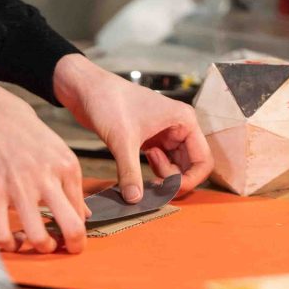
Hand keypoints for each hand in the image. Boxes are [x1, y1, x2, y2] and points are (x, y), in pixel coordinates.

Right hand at [0, 59, 87, 252]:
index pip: (82, 212)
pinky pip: (3, 233)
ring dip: (43, 248)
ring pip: (40, 238)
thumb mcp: (58, 151)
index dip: (79, 229)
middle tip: (67, 249)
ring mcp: (20, 187)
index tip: (71, 234)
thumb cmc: (24, 132)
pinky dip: (10, 245)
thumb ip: (71, 183)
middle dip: (73, 247)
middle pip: (72, 229)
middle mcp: (48, 178)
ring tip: (40, 244)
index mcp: (68, 167)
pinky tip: (12, 240)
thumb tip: (84, 213)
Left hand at [54, 54, 213, 201]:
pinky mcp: (148, 139)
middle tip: (151, 187)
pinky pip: (159, 163)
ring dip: (162, 178)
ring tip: (142, 177)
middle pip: (189, 166)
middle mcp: (178, 127)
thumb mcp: (122, 140)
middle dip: (173, 181)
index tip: (168, 190)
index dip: (189, 180)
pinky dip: (151, 173)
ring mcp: (163, 134)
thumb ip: (130, 172)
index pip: (203, 160)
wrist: (85, 89)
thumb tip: (134, 199)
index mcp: (183, 121)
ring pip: (174, 166)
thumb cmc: (108, 101)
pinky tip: (135, 172)